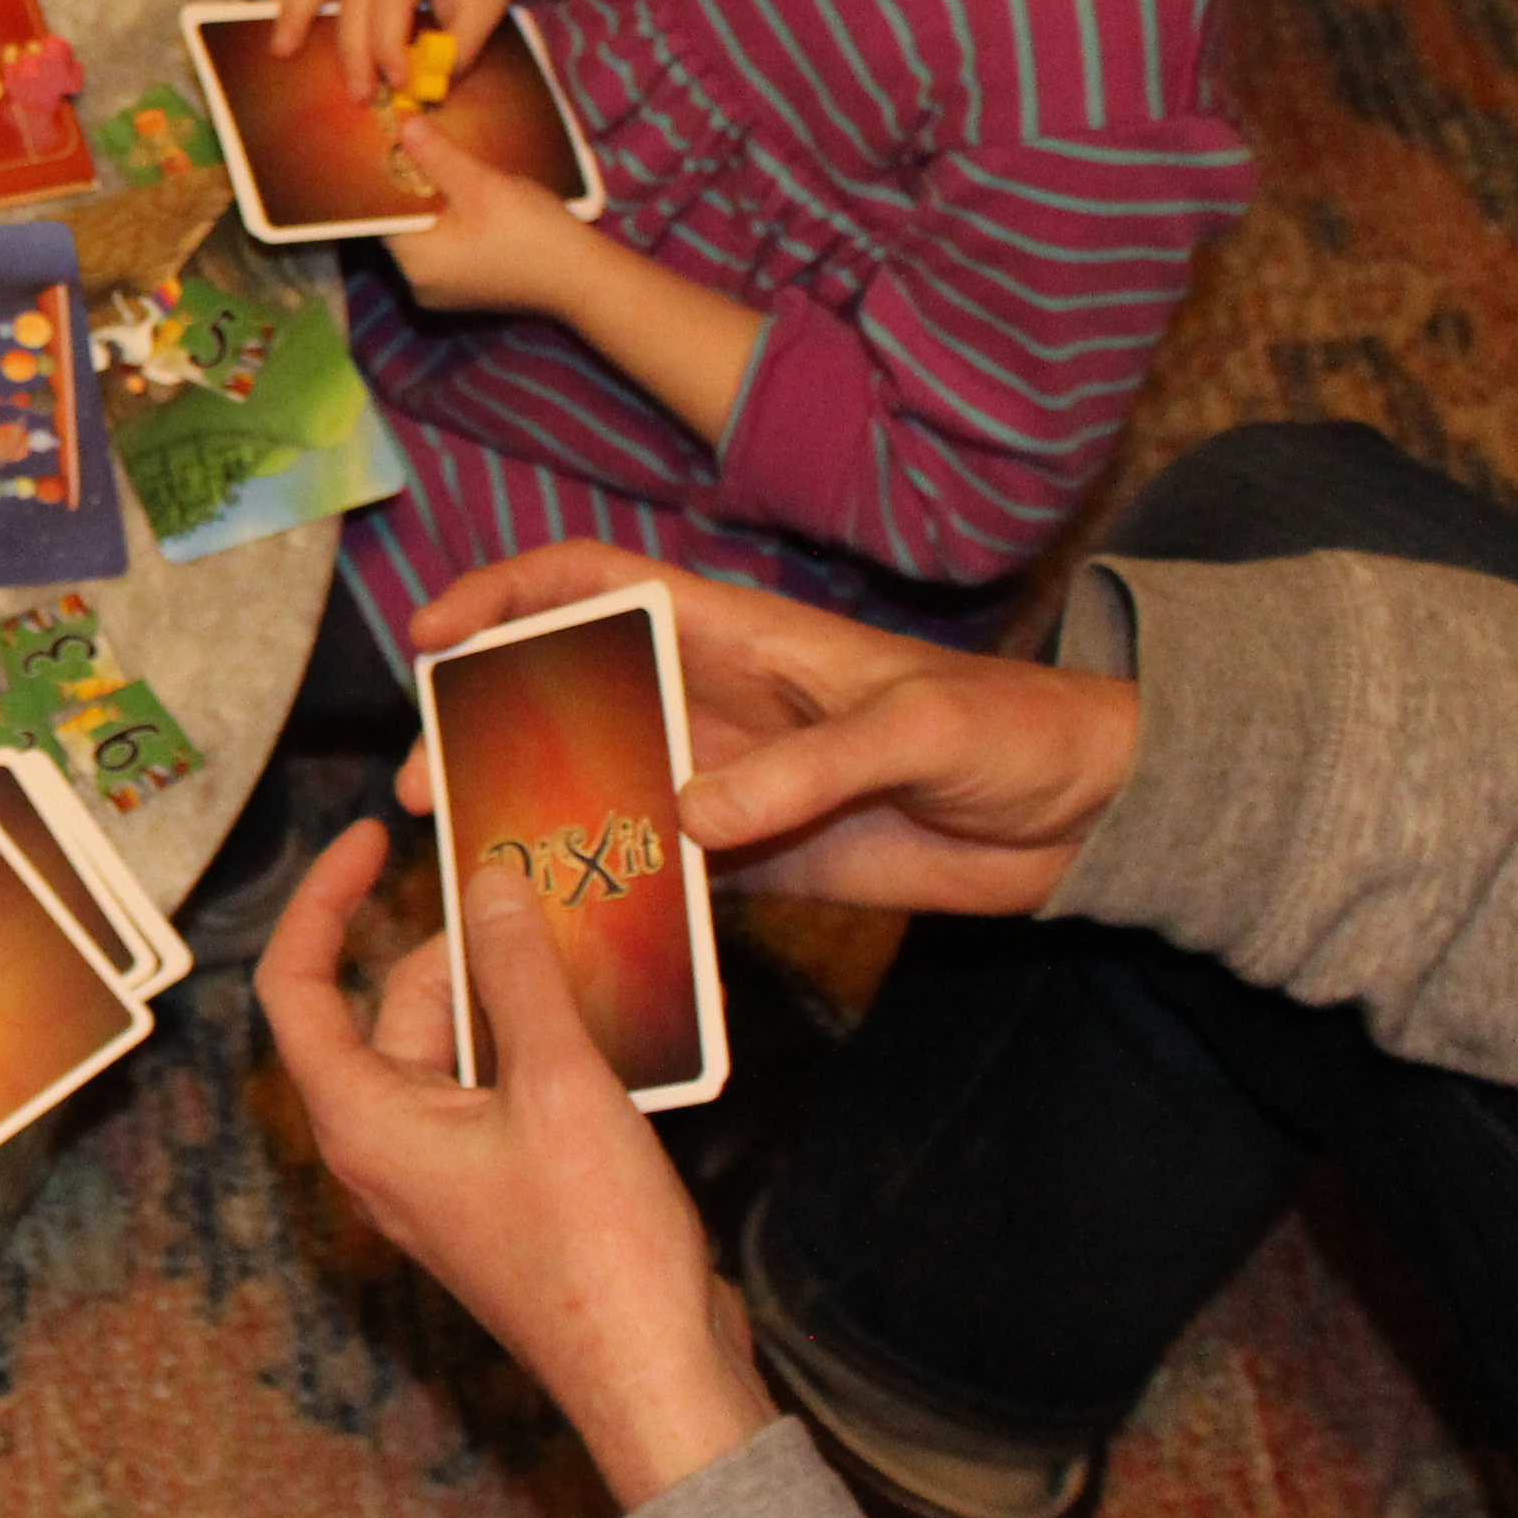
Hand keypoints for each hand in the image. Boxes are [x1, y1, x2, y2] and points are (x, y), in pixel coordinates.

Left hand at [255, 822, 772, 1507]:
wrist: (657, 1378)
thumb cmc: (594, 1249)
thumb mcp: (558, 1083)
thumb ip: (518, 973)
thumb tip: (488, 884)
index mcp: (364, 1120)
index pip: (296, 988)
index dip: (322, 901)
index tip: (369, 837)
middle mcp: (385, 1146)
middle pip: (393, 1008)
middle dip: (462, 944)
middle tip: (538, 886)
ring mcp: (442, 1174)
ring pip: (457, 1047)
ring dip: (513, 991)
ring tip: (588, 937)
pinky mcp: (497, 1193)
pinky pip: (498, 1091)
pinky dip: (540, 1043)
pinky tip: (614, 1015)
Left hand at [377, 110, 594, 316]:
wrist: (584, 278)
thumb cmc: (531, 232)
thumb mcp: (481, 186)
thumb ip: (437, 156)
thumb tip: (402, 126)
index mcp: (415, 262)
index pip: (381, 212)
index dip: (387, 174)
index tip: (395, 141)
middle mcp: (419, 282)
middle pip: (404, 223)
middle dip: (415, 185)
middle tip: (425, 145)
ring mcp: (444, 289)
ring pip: (427, 232)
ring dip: (437, 201)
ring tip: (449, 164)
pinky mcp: (467, 287)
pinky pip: (447, 246)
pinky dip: (454, 220)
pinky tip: (471, 196)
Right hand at [402, 545, 1138, 917]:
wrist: (1089, 812)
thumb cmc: (1015, 729)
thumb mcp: (918, 731)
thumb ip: (805, 772)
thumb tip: (689, 817)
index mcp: (738, 636)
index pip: (594, 587)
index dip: (506, 596)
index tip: (434, 634)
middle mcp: (714, 704)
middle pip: (567, 698)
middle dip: (483, 730)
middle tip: (428, 789)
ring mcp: (729, 783)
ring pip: (598, 790)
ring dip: (532, 821)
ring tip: (475, 870)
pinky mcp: (758, 859)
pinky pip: (661, 874)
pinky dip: (607, 896)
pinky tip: (564, 931)